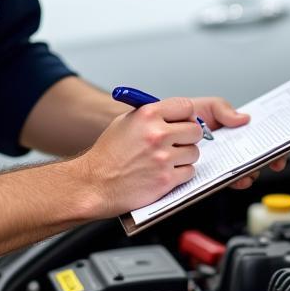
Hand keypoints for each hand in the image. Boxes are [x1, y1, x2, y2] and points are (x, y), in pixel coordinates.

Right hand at [80, 97, 201, 216]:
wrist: (94, 183)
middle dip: (188, 137)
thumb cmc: (108, 154)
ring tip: (166, 160)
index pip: (186, 107)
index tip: (184, 122)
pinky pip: (189, 172)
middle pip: (195, 130)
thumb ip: (152, 115)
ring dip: (184, 157)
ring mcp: (163, 158)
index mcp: (148, 114)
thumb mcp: (126, 122)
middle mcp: (157, 134)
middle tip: (178, 142)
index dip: (187, 115)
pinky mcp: (166, 180)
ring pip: (194, 152)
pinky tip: (164, 172)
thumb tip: (176, 115)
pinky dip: (180, 173)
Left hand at [191, 96, 287, 190]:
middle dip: (268, 159)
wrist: (161, 130)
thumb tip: (244, 118)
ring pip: (245, 170)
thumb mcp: (206, 106)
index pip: (258, 137)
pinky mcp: (210, 175)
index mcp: (233, 132)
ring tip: (252, 171)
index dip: (272, 143)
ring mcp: (221, 162)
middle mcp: (230, 148)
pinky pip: (226, 181)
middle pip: (256, 156)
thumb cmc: (183, 117)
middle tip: (274, 161)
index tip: (282, 148)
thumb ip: (223, 108)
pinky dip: (236, 181)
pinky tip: (238, 178)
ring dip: (253, 172)